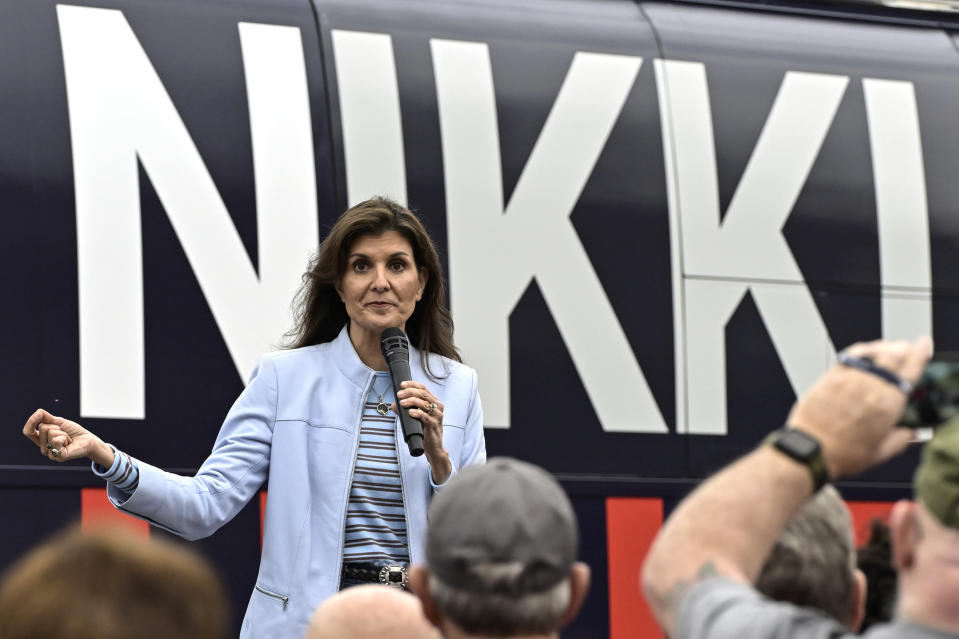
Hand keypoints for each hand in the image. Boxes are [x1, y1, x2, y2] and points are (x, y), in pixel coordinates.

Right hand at [22, 408, 113, 466]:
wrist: (88, 439)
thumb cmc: (73, 431)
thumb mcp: (59, 422)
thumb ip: (47, 418)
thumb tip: (38, 411)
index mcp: (42, 440)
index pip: (28, 432)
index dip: (31, 422)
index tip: (39, 414)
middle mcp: (44, 448)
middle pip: (43, 428)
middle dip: (56, 426)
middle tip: (64, 433)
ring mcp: (50, 453)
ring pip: (50, 433)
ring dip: (62, 432)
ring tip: (68, 438)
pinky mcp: (58, 456)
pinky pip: (56, 440)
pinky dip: (65, 438)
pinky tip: (69, 443)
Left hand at [394, 381, 450, 481]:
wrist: (434, 448)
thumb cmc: (425, 431)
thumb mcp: (415, 418)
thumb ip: (405, 410)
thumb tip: (393, 404)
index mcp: (434, 402)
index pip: (423, 389)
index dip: (412, 385)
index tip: (402, 384)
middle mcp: (437, 407)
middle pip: (424, 394)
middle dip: (410, 392)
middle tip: (399, 394)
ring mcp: (437, 416)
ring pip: (425, 404)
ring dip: (412, 401)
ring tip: (402, 403)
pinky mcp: (434, 425)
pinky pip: (425, 417)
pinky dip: (417, 413)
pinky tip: (410, 412)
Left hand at [787, 337, 931, 478]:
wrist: (810, 450)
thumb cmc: (841, 453)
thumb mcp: (880, 453)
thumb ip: (899, 440)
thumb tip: (909, 433)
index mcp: (888, 405)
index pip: (910, 371)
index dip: (919, 354)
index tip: (922, 346)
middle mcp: (870, 388)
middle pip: (892, 356)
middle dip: (902, 348)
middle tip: (906, 347)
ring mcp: (849, 380)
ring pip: (871, 353)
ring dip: (883, 347)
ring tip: (888, 348)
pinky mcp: (829, 377)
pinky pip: (848, 356)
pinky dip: (860, 350)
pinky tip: (862, 352)